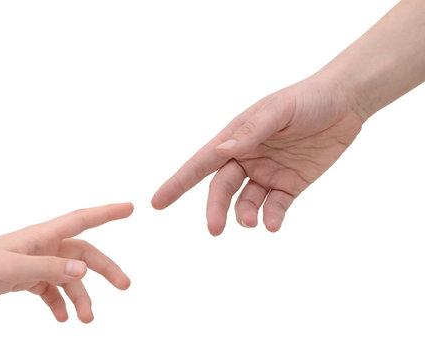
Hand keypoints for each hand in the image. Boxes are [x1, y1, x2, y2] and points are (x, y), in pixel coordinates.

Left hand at [0, 203, 132, 322]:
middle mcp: (42, 246)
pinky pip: (50, 290)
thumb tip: (84, 271)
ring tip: (85, 319)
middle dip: (104, 269)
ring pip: (68, 277)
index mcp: (41, 235)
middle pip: (83, 254)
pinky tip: (62, 318)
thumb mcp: (12, 269)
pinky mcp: (24, 279)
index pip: (81, 219)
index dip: (107, 212)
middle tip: (124, 285)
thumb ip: (48, 268)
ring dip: (80, 296)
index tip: (130, 207)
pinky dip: (59, 303)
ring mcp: (34, 263)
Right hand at [152, 77, 364, 232]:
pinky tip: (272, 224)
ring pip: (246, 202)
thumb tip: (222, 150)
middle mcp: (246, 158)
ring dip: (245, 215)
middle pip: (221, 188)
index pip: (200, 163)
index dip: (177, 183)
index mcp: (235, 138)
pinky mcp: (290, 184)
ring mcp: (268, 173)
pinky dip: (272, 217)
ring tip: (252, 223)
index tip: (157, 203)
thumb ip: (251, 132)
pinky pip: (275, 206)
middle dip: (215, 209)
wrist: (345, 102)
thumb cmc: (306, 99)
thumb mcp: (278, 111)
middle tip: (214, 229)